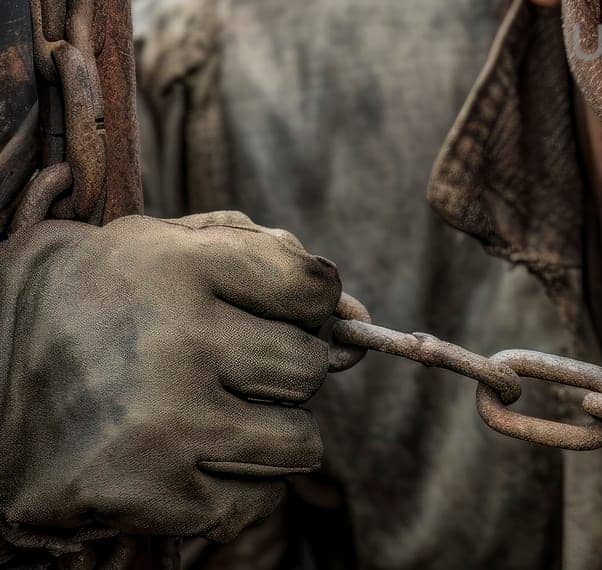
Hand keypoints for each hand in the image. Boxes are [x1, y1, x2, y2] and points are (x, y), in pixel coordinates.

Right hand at [0, 211, 340, 547]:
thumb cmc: (93, 303)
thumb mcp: (164, 248)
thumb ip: (268, 259)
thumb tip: (360, 319)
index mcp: (178, 266)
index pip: (315, 287)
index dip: (301, 302)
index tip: (263, 309)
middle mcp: (174, 341)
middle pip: (309, 369)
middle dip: (277, 371)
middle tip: (216, 366)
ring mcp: (161, 423)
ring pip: (299, 443)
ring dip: (263, 435)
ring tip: (199, 415)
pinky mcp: (146, 493)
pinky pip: (250, 502)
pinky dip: (224, 490)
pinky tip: (172, 461)